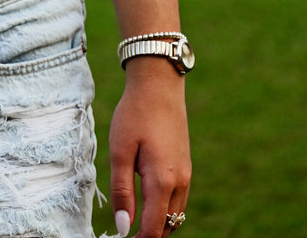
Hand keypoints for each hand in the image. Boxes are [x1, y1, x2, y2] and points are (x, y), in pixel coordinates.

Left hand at [109, 61, 190, 237]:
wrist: (159, 84)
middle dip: (149, 235)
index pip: (153, 229)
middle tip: (125, 231)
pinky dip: (165, 209)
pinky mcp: (186, 166)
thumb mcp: (120, 151)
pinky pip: (178, 200)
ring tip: (133, 220)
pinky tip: (147, 201)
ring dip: (158, 223)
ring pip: (175, 215)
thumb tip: (123, 227)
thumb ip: (122, 191)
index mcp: (163, 181)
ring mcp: (186, 174)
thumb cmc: (135, 114)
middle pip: (167, 227)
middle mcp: (180, 183)